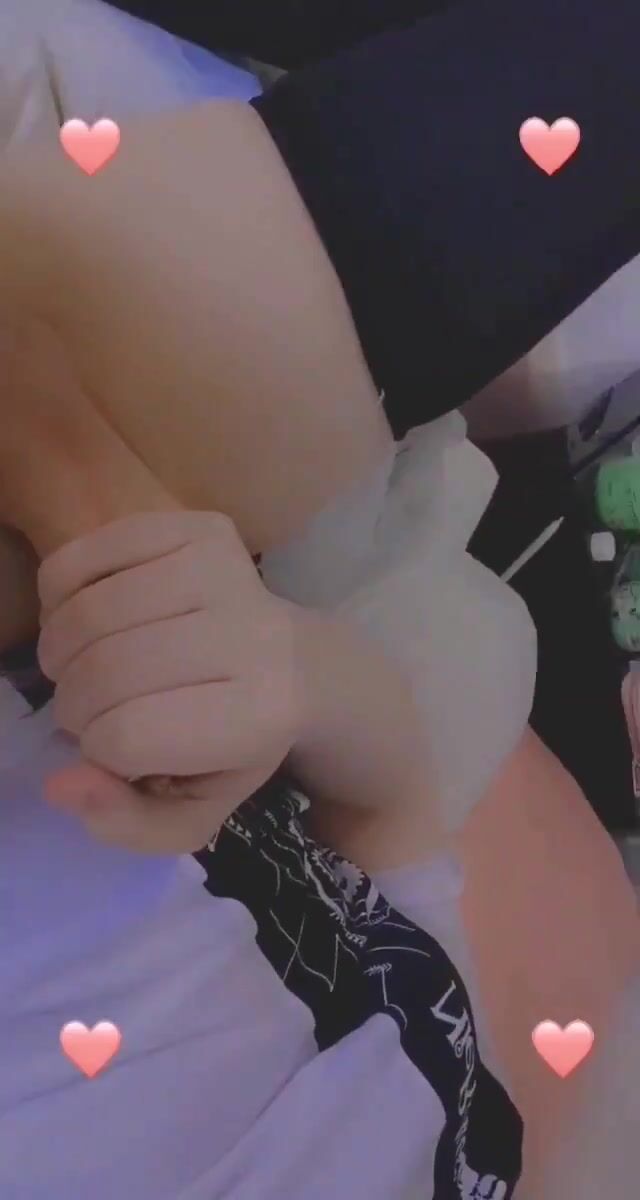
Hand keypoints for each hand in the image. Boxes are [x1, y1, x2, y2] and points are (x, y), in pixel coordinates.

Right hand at [38, 511, 303, 852]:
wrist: (299, 668)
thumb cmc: (236, 746)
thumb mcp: (193, 811)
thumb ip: (126, 822)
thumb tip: (59, 783)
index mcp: (258, 717)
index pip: (127, 735)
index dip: (96, 749)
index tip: (113, 749)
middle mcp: (252, 637)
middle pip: (105, 670)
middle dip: (72, 702)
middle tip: (87, 710)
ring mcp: (229, 573)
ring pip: (90, 612)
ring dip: (60, 650)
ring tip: (81, 667)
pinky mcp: (203, 528)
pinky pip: (89, 551)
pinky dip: (60, 591)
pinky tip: (80, 616)